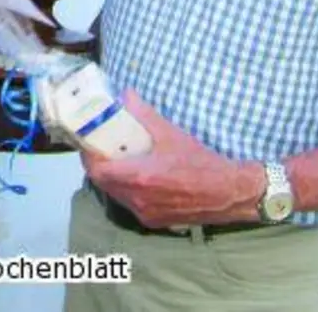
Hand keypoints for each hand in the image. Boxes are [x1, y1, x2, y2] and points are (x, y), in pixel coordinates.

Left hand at [81, 90, 264, 227]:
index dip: (88, 155)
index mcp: (139, 177)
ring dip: (113, 179)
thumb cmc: (202, 163)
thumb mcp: (172, 134)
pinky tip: (138, 178)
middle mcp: (138, 199)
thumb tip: (126, 96)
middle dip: (99, 165)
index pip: (97, 170)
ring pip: (116, 195)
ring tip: (119, 161)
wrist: (229, 193)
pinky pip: (130, 205)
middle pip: (103, 183)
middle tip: (102, 148)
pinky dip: (127, 191)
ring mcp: (145, 213)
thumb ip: (145, 115)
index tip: (88, 141)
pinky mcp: (154, 222)